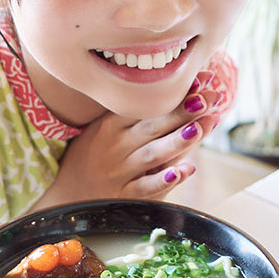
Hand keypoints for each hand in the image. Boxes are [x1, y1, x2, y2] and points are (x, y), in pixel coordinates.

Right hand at [33, 72, 219, 205]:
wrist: (67, 198)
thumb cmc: (93, 158)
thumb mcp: (105, 131)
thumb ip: (139, 116)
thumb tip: (184, 94)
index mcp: (110, 125)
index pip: (144, 105)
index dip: (173, 93)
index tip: (201, 79)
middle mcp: (115, 147)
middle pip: (152, 126)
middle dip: (183, 112)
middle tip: (211, 97)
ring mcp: (119, 173)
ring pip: (153, 155)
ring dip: (178, 141)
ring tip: (200, 127)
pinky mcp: (126, 198)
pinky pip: (147, 188)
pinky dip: (166, 179)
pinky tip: (185, 170)